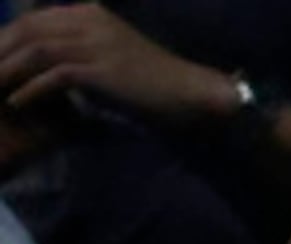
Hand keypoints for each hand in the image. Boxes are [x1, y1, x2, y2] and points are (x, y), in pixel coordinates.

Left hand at [0, 4, 230, 126]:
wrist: (190, 92)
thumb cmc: (154, 80)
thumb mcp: (111, 51)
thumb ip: (81, 46)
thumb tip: (46, 58)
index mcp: (87, 13)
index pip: (32, 19)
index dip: (5, 38)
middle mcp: (88, 20)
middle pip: (27, 30)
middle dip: (0, 52)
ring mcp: (95, 43)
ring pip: (36, 50)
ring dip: (8, 71)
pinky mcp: (102, 69)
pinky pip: (55, 75)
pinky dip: (32, 89)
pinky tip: (18, 103)